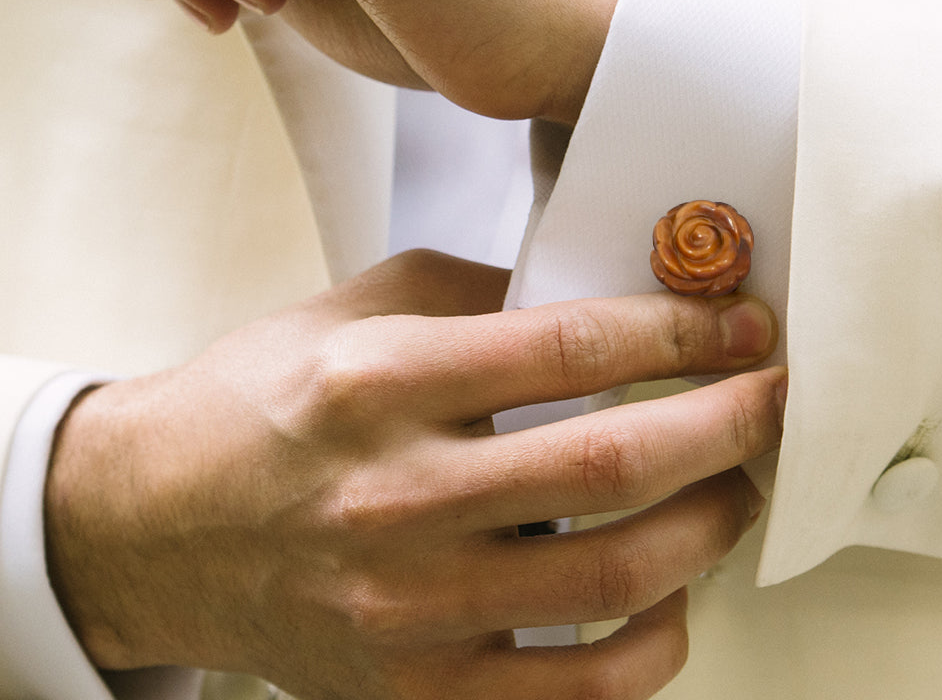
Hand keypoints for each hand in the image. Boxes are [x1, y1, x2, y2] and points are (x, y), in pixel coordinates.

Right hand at [45, 250, 784, 699]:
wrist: (157, 524)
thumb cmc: (262, 401)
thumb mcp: (356, 310)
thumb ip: (477, 294)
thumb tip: (599, 296)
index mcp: (380, 383)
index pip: (571, 347)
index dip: (679, 329)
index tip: (739, 323)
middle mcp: (397, 498)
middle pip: (615, 459)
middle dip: (728, 419)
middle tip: (771, 394)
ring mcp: (410, 609)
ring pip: (616, 575)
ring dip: (710, 521)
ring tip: (735, 482)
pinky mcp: (419, 689)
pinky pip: (580, 690)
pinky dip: (655, 640)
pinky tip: (670, 590)